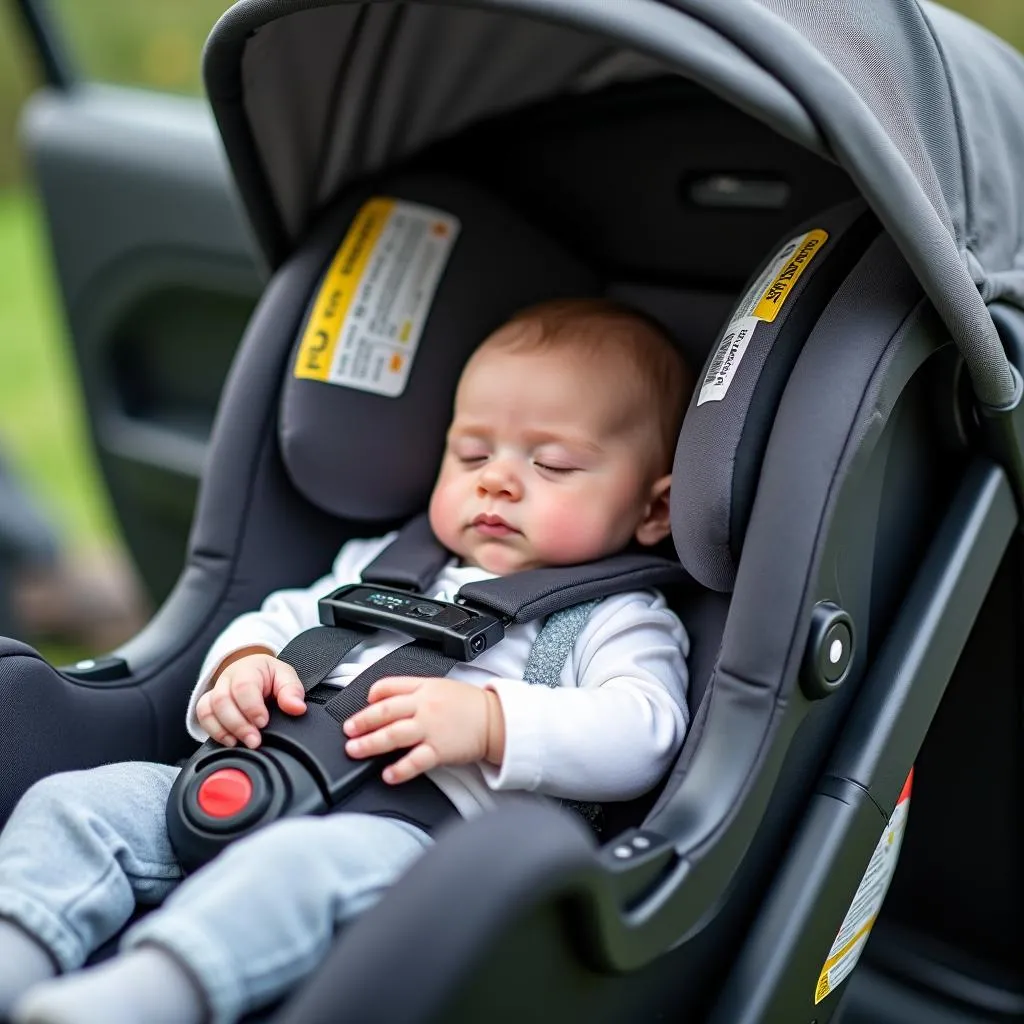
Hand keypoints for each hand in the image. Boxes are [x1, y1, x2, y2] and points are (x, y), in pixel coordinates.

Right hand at [195, 650, 305, 749]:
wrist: (255, 671)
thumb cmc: (270, 676)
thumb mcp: (286, 677)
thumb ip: (292, 691)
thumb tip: (297, 708)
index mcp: (248, 668)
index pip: (243, 686)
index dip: (251, 707)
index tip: (263, 722)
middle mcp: (227, 679)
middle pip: (222, 700)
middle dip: (238, 724)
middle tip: (254, 741)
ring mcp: (215, 691)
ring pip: (208, 709)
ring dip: (224, 730)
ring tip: (241, 743)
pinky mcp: (208, 704)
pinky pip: (203, 717)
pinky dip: (214, 731)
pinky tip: (230, 741)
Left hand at [343, 676, 505, 783]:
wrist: (495, 720)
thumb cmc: (468, 705)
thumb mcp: (440, 686)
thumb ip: (413, 690)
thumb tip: (384, 697)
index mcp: (423, 688)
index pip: (389, 687)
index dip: (371, 696)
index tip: (361, 705)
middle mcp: (424, 706)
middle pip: (385, 712)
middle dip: (362, 722)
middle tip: (348, 731)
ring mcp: (431, 728)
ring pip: (394, 735)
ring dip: (370, 743)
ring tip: (355, 750)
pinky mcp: (440, 750)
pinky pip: (415, 761)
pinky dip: (400, 769)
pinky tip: (388, 774)